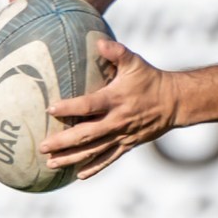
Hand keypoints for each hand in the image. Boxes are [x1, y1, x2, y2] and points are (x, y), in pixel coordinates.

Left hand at [39, 35, 179, 179]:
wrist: (174, 102)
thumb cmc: (150, 79)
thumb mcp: (135, 62)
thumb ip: (116, 52)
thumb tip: (99, 42)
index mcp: (116, 100)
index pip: (89, 106)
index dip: (69, 108)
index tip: (51, 110)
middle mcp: (117, 121)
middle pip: (87, 134)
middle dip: (63, 142)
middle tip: (43, 146)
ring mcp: (122, 135)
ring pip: (94, 150)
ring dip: (72, 158)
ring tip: (51, 163)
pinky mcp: (128, 144)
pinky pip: (109, 159)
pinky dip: (94, 167)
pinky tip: (79, 175)